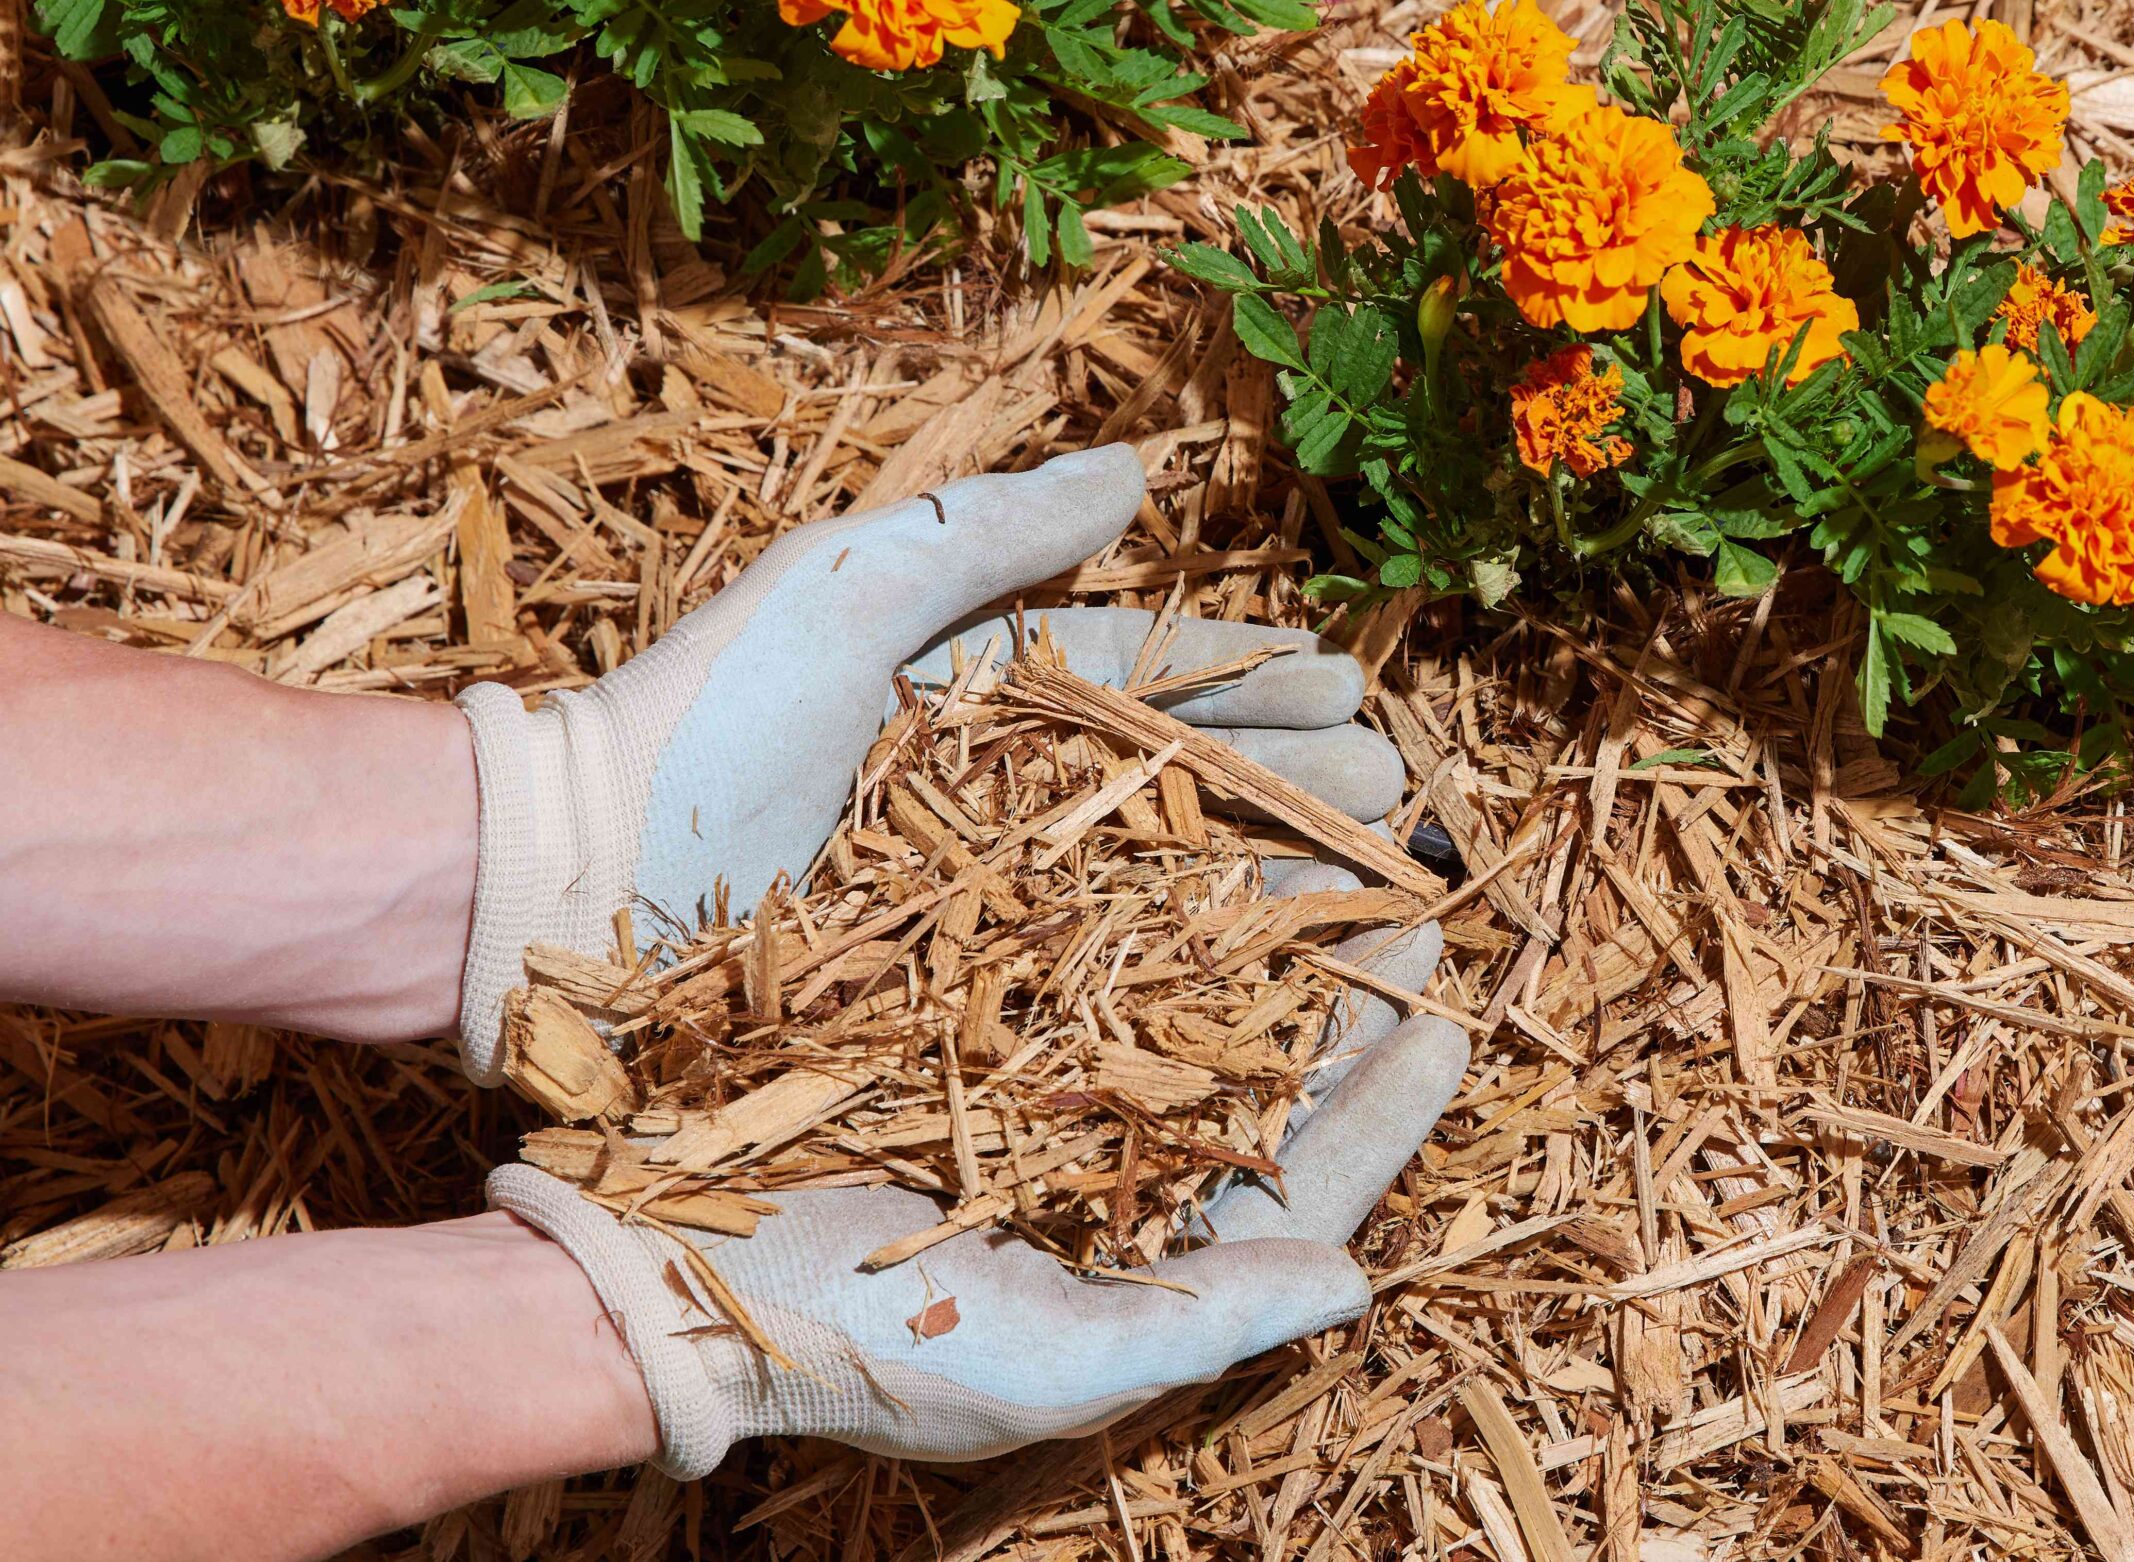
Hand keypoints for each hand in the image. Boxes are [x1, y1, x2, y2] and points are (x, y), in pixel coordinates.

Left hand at [452, 445, 1398, 1084]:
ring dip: (1262, 886)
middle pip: (1167, 782)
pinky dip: (1180, 988)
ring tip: (1367, 895)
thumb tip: (1142, 471)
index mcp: (967, 685)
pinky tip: (1264, 1000)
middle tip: (1392, 796)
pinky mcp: (947, 996)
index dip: (1247, 678)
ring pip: (1146, 886)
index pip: (1139, 673)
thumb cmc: (697, 723)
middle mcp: (984, 792)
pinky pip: (1086, 986)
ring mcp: (968, 899)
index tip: (1348, 688)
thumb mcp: (843, 592)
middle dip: (1287, 781)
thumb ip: (993, 534)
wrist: (565, 892)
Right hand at [488, 870, 1463, 1473]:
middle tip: (1417, 897)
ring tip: (1330, 830)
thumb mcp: (1042, 1361)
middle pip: (1253, 1058)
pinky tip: (1179, 809)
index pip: (1294, 1173)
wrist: (644, 1267)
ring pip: (1174, 976)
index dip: (1383, 1106)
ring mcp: (1024, 1071)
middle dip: (1337, 984)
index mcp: (1133, 1248)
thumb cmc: (845, 1348)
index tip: (1451, 1024)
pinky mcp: (947, 998)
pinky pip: (1065, 925)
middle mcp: (1095, 1150)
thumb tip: (1361, 1282)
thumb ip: (1205, 1322)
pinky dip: (1128, 869)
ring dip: (1253, 906)